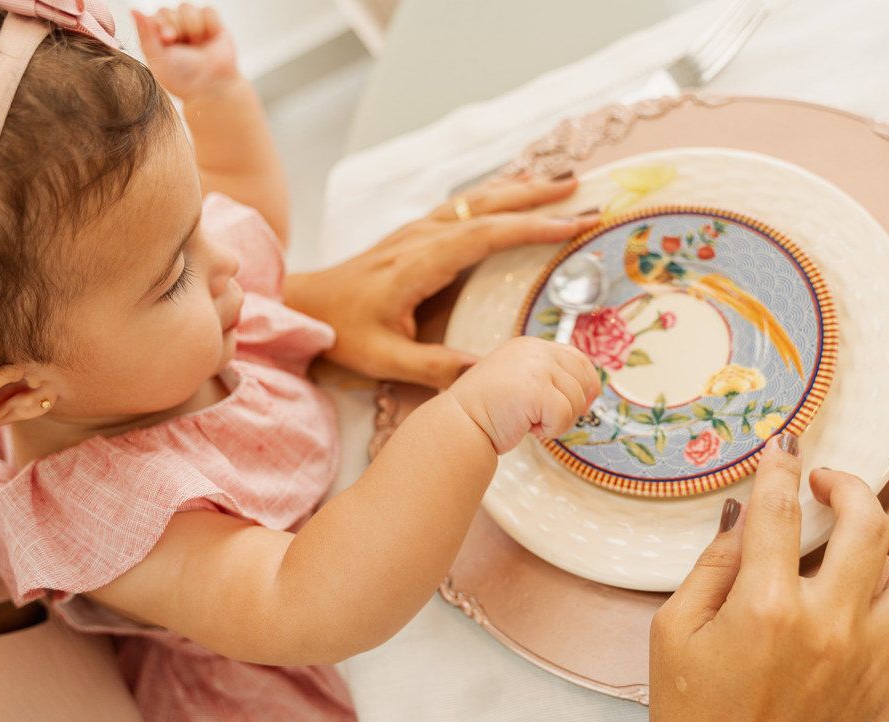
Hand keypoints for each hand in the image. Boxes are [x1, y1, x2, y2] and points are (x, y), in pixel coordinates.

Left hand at [132, 4, 238, 101]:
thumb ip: (145, 34)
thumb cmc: (183, 78)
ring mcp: (193, 26)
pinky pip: (208, 10)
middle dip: (177, 27)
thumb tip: (133, 10)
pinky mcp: (213, 25)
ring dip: (193, 28)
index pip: (154, 16)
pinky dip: (210, 25)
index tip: (168, 39)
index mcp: (157, 38)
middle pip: (169, 10)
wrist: (212, 87)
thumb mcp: (158, 58)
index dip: (162, 23)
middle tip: (184, 47)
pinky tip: (210, 40)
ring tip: (198, 45)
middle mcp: (174, 30)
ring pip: (187, 8)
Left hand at [283, 173, 600, 387]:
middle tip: (585, 192)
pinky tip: (514, 190)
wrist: (304, 303)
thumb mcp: (384, 359)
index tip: (573, 224)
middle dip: (539, 197)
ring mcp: (418, 231)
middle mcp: (422, 237)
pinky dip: (496, 194)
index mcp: (419, 263)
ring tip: (563, 180)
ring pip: (477, 199)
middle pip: (488, 206)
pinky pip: (464, 206)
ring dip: (521, 188)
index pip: (486, 236)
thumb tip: (486, 373)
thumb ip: (435, 367)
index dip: (533, 228)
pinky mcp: (415, 234)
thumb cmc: (341, 331)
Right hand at [445, 336, 598, 453]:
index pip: (577, 359)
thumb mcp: (519, 381)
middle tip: (543, 419)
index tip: (582, 405)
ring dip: (558, 421)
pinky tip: (528, 427)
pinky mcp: (537, 389)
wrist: (459, 424)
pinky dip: (551, 430)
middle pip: (582, 380)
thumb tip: (588, 391)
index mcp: (530, 346)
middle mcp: (535, 351)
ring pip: (576, 400)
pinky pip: (565, 416)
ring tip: (529, 421)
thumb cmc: (486, 410)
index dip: (586, 384)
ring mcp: (537, 368)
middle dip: (571, 407)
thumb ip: (546, 377)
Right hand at [641, 435, 888, 721]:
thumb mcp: (673, 631)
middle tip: (827, 481)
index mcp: (765, 609)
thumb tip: (740, 516)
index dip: (780, 468)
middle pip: (867, 525)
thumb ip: (711, 566)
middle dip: (848, 484)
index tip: (783, 450)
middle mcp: (828, 629)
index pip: (780, 511)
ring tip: (880, 529)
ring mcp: (871, 663)